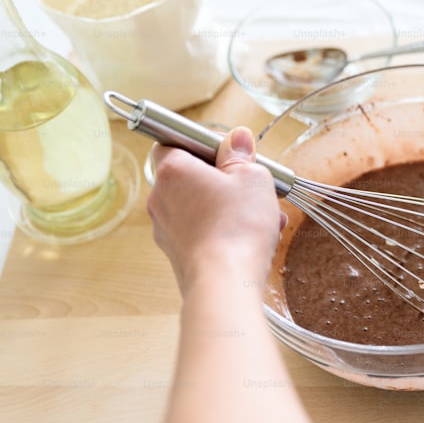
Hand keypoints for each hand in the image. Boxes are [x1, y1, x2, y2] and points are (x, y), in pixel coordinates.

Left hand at [146, 127, 285, 293]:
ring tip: (263, 216)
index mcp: (172, 171)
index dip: (200, 144)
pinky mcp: (178, 255)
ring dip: (228, 206)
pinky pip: (201, 232)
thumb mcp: (252, 177)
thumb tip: (237, 139)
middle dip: (222, 179)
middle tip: (250, 184)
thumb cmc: (236, 226)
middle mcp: (161, 199)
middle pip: (189, 177)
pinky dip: (223, 230)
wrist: (226, 283)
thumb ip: (241, 155)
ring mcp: (166, 230)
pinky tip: (253, 237)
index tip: (228, 152)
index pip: (171, 142)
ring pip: (199, 206)